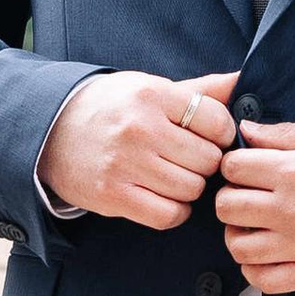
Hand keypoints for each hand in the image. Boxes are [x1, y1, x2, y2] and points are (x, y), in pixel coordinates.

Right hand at [38, 69, 237, 229]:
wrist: (51, 131)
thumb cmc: (111, 108)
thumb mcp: (150, 87)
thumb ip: (199, 89)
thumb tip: (242, 81)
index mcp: (152, 95)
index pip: (216, 120)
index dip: (221, 133)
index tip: (209, 137)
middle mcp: (139, 128)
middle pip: (207, 159)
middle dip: (205, 163)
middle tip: (188, 159)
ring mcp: (125, 164)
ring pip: (191, 189)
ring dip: (189, 187)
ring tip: (172, 175)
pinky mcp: (113, 195)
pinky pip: (167, 215)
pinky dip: (173, 211)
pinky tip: (164, 197)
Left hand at [214, 115, 294, 293]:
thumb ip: (286, 133)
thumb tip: (247, 131)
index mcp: (293, 172)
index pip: (233, 167)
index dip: (234, 163)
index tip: (246, 166)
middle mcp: (290, 211)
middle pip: (227, 207)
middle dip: (230, 196)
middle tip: (247, 193)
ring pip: (238, 246)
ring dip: (238, 233)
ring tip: (253, 224)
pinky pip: (264, 280)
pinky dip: (254, 269)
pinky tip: (264, 253)